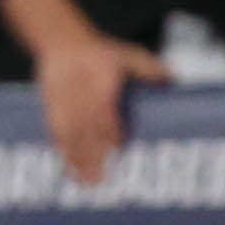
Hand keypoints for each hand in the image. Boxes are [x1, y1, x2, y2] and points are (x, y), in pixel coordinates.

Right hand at [34, 25, 169, 187]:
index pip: (103, 103)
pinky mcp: (51, 108)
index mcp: (101, 75)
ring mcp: (63, 99)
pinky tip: (71, 172)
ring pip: (69, 132)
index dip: (109, 125)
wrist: (61, 42)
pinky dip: (63, 153)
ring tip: (89, 182)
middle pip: (85, 123)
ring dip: (77, 158)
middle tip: (103, 177)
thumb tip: (173, 82)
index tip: (117, 146)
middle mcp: (80, 88)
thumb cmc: (102, 53)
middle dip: (93, 151)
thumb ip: (149, 69)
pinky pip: (56, 132)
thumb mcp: (129, 54)